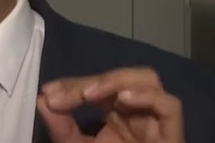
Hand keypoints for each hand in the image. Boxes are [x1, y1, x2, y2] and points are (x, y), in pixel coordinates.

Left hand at [36, 67, 183, 142]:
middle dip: (90, 81)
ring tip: (89, 95)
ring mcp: (157, 122)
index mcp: (117, 113)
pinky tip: (122, 100)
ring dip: (115, 81)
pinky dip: (147, 97)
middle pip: (122, 78)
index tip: (48, 92)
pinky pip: (170, 106)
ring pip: (148, 80)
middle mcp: (138, 112)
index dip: (73, 84)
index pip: (97, 85)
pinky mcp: (173, 136)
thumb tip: (42, 100)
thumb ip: (61, 127)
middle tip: (63, 96)